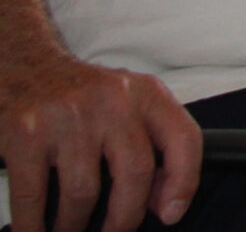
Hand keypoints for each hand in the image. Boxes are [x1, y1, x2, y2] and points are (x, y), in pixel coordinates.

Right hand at [1, 47, 200, 231]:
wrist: (25, 65)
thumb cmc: (82, 94)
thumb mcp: (127, 106)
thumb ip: (150, 145)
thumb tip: (162, 202)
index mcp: (146, 93)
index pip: (184, 139)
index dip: (184, 183)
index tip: (170, 215)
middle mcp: (113, 100)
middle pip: (136, 173)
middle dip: (125, 218)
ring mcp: (68, 115)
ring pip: (84, 193)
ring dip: (75, 226)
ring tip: (69, 231)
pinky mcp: (27, 132)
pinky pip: (33, 197)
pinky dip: (34, 226)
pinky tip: (36, 231)